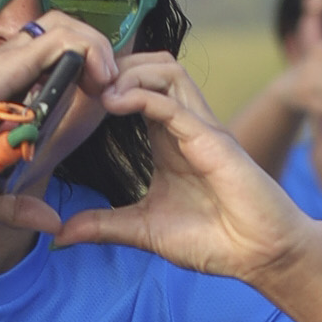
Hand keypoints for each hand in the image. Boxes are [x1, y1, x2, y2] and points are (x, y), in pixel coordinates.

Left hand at [45, 59, 320, 292]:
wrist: (262, 255)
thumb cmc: (214, 240)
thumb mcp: (144, 230)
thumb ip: (104, 226)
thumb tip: (59, 235)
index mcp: (167, 140)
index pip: (137, 88)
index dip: (105, 82)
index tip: (72, 97)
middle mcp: (184, 125)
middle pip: (151, 65)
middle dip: (114, 66)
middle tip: (83, 86)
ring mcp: (201, 128)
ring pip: (166, 70)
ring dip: (128, 72)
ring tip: (99, 92)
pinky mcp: (213, 140)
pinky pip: (174, 103)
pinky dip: (141, 95)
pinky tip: (114, 104)